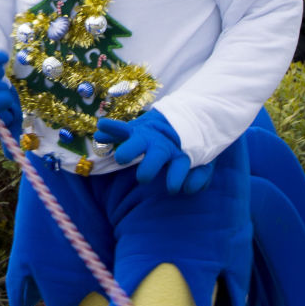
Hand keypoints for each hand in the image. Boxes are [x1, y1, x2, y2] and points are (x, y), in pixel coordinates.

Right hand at [92, 108, 212, 193]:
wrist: (182, 117)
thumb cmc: (190, 148)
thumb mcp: (203, 162)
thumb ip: (200, 177)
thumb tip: (187, 188)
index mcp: (181, 154)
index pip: (180, 167)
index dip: (176, 178)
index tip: (172, 188)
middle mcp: (163, 145)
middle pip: (157, 155)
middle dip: (150, 167)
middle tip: (143, 179)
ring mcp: (149, 136)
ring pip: (138, 141)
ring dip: (129, 149)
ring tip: (121, 158)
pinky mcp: (135, 129)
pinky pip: (122, 129)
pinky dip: (112, 129)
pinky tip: (100, 130)